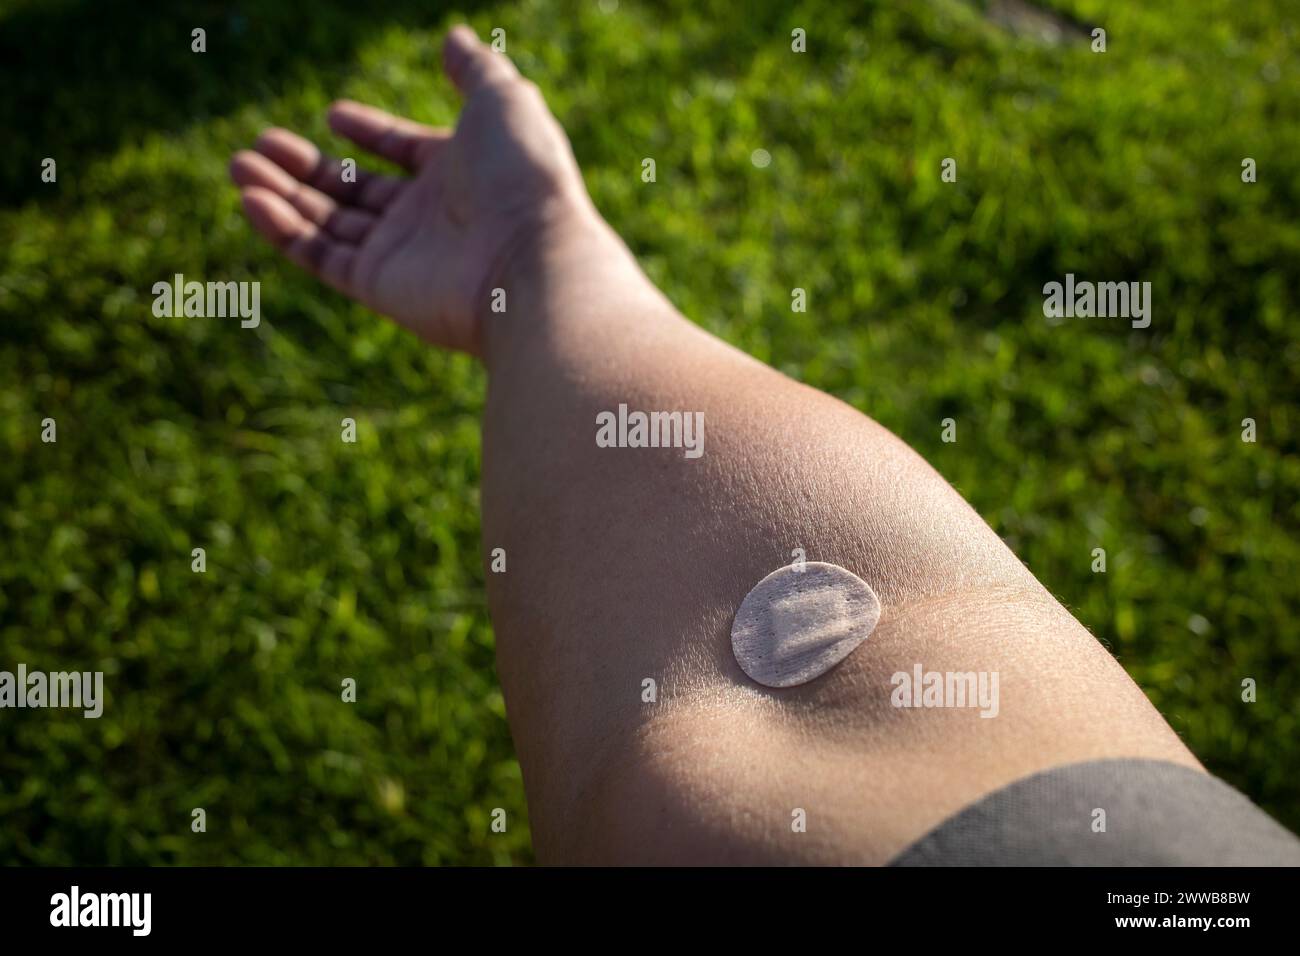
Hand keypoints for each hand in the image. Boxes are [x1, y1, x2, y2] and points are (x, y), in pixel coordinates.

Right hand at [230, 25, 589, 354]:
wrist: (531, 258)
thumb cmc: (522, 176)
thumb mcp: (502, 101)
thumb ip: (474, 68)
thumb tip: (454, 36)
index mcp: (460, 173)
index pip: (403, 152)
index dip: (369, 132)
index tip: (332, 115)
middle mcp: (430, 217)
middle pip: (356, 191)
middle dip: (307, 167)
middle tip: (259, 143)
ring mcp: (403, 255)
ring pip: (330, 224)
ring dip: (282, 194)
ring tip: (238, 165)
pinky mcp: (380, 287)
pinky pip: (322, 258)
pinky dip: (283, 230)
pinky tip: (251, 198)